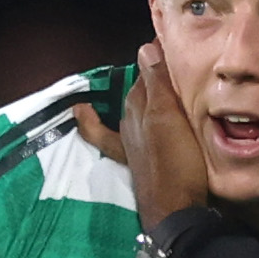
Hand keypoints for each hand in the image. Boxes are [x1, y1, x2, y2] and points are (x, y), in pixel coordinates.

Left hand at [77, 46, 211, 233]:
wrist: (175, 214)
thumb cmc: (177, 165)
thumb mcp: (170, 118)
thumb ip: (158, 83)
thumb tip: (145, 47)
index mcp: (141, 104)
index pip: (148, 68)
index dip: (160, 55)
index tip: (174, 43)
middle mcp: (130, 119)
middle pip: (141, 88)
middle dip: (154, 74)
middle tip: (177, 63)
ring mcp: (130, 140)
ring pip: (135, 107)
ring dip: (144, 94)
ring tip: (164, 83)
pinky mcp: (132, 160)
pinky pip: (105, 135)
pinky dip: (90, 122)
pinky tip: (81, 111)